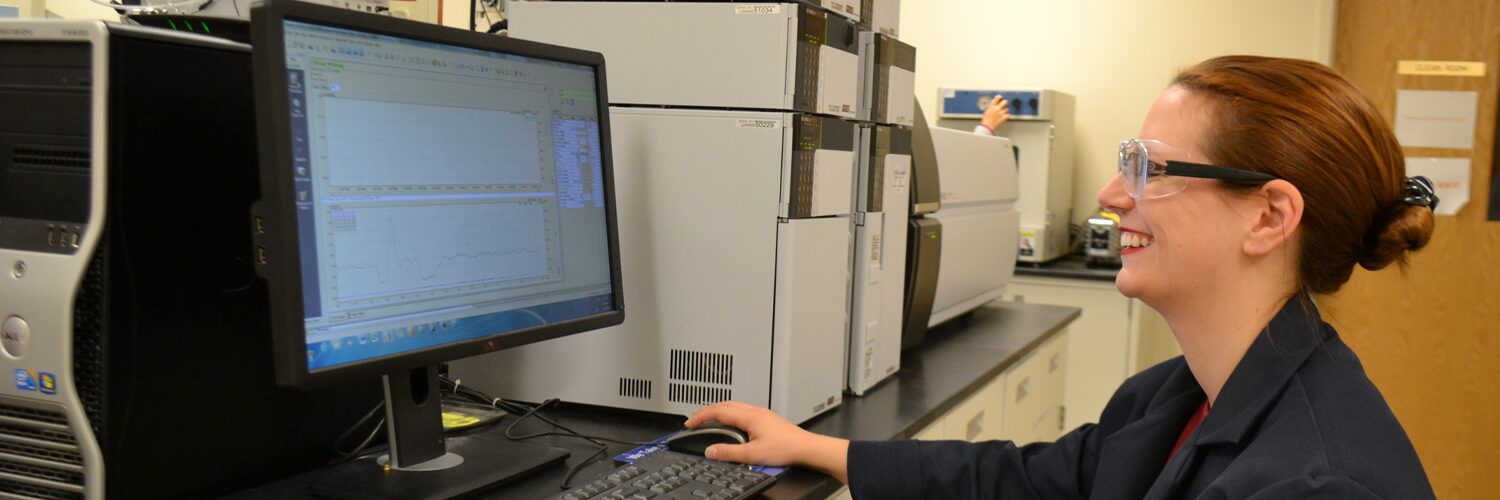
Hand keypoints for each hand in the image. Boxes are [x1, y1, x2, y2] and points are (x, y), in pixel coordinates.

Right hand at [686, 401, 849, 482]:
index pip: (718, 411)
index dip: (701, 416)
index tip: (689, 423)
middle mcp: (754, 411)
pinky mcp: (766, 418)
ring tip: (708, 419)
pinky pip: (741, 410)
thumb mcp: (753, 454)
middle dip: (706, 411)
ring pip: (733, 406)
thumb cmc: (786, 448)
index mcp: (749, 416)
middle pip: (724, 405)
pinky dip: (729, 414)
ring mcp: (761, 413)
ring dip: (718, 411)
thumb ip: (729, 453)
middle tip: (694, 419)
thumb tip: (711, 450)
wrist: (806, 448)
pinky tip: (730, 422)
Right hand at [981, 95, 1009, 131]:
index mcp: (992, 106)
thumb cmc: (986, 120)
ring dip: (1005, 111)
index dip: (1000, 97)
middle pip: (1005, 102)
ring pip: (1007, 109)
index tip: (1001, 97)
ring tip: (1001, 114)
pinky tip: (1003, 117)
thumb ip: (992, 107)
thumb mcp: (987, 111)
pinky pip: (1008, 115)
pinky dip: (1006, 116)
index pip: (998, 97)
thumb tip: (995, 104)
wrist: (987, 127)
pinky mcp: (1004, 117)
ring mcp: (1001, 113)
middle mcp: (997, 108)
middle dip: (1005, 103)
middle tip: (1004, 105)